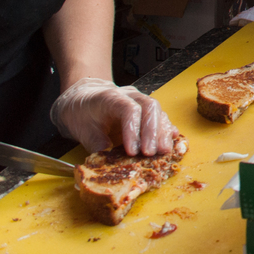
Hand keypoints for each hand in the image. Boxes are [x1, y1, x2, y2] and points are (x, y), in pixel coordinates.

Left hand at [51, 77, 179, 155]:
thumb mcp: (81, 129)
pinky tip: (172, 139)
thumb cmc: (81, 113)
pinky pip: (160, 116)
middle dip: (153, 132)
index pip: (128, 109)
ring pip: (158, 111)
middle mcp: (130, 96)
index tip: (133, 151)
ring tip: (164, 150)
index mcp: (110, 97)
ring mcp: (140, 100)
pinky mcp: (145, 109)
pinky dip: (166, 128)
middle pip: (149, 107)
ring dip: (163, 132)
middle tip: (152, 152)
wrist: (82, 99)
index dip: (134, 130)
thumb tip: (109, 158)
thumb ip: (95, 143)